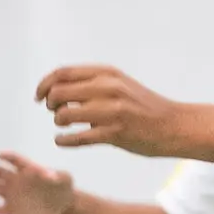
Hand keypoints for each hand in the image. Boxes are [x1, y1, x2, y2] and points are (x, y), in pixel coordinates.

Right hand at [0, 151, 77, 213]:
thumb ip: (58, 175)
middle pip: (0, 172)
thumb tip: (50, 174)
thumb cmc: (65, 189)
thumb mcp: (66, 179)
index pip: (15, 160)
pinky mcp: (13, 210)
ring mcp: (13, 195)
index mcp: (28, 170)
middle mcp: (17, 180)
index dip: (7, 157)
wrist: (63, 208)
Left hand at [36, 66, 213, 160]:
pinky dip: (64, 140)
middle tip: (55, 112)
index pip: (63, 73)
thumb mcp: (120, 84)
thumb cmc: (143, 106)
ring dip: (59, 122)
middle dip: (50, 104)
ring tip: (64, 126)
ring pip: (65, 115)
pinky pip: (78, 138)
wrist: (173, 125)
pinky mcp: (115, 133)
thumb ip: (92, 83)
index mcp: (108, 73)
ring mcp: (112, 111)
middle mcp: (108, 88)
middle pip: (59, 93)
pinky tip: (62, 141)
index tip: (39, 97)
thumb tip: (58, 89)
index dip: (44, 84)